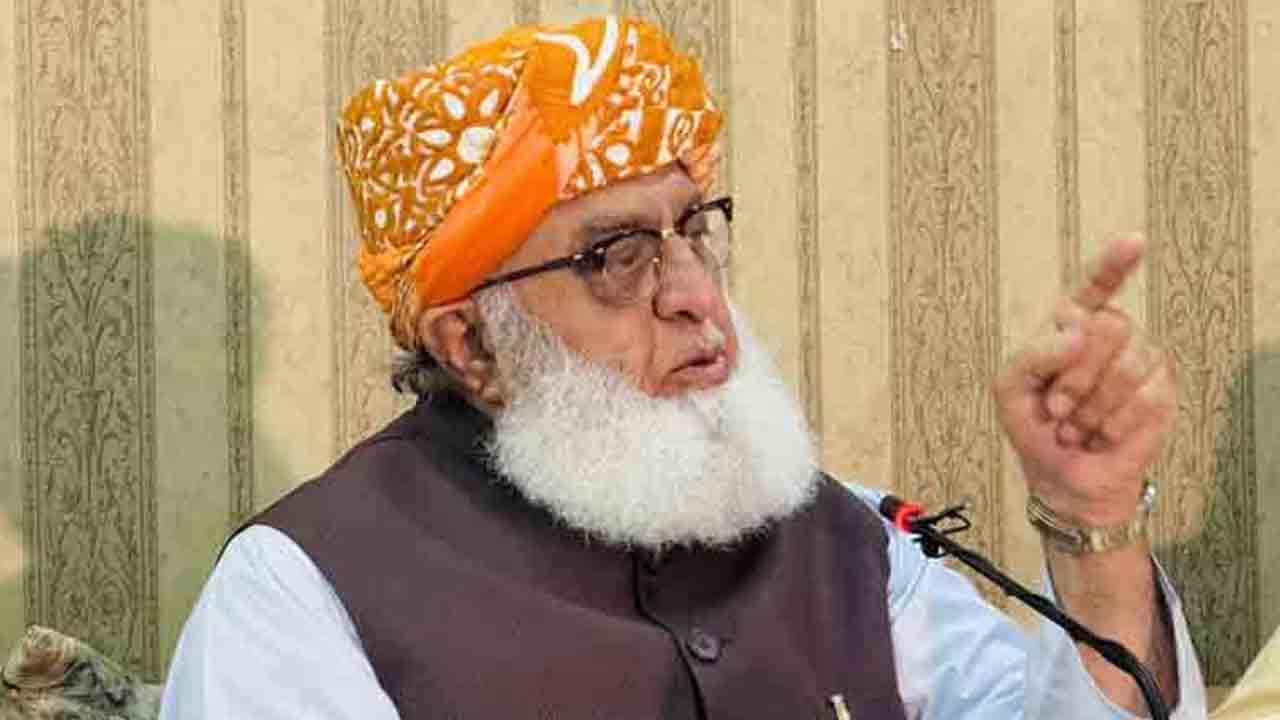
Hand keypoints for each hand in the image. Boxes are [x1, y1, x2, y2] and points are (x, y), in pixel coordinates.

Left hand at [994, 234, 1175, 525]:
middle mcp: (1111, 332)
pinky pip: (1144, 397)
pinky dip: (1112, 423)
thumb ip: (1033, 354)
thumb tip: (1077, 332)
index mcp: (1072, 323)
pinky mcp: (1161, 391)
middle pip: (1106, 328)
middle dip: (1073, 376)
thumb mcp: (1011, 388)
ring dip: (1090, 406)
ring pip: (1127, 365)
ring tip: (1074, 425)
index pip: (1095, 285)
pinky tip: (1101, 434)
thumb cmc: (1034, 424)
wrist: (1062, 474)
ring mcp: (1141, 358)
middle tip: (1055, 407)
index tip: (1134, 241)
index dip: (1114, 263)